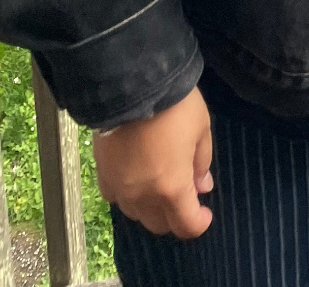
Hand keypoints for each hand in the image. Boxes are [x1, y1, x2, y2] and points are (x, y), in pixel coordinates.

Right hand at [93, 87, 212, 238]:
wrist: (132, 84)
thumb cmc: (174, 105)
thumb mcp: (201, 129)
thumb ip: (202, 163)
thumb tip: (203, 186)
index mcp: (172, 188)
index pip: (186, 225)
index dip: (199, 222)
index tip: (205, 211)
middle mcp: (143, 197)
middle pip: (160, 224)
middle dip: (176, 215)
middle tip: (186, 192)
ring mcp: (119, 188)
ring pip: (136, 214)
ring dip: (151, 208)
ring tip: (161, 183)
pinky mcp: (102, 174)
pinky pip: (116, 197)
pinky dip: (128, 195)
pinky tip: (136, 178)